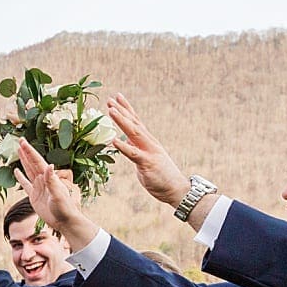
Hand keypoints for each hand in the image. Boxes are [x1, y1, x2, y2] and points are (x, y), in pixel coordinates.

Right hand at [12, 139, 92, 240]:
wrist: (64, 221)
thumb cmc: (65, 208)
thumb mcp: (59, 194)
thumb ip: (53, 181)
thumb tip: (49, 165)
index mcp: (48, 177)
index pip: (37, 161)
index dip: (29, 151)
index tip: (23, 142)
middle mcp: (43, 180)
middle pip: (32, 163)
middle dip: (26, 152)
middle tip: (20, 140)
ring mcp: (38, 187)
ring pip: (28, 170)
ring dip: (24, 161)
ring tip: (18, 151)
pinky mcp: (34, 196)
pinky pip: (25, 184)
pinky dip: (20, 178)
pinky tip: (16, 171)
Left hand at [103, 92, 188, 206]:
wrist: (176, 189)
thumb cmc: (161, 177)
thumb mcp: (145, 160)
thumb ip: (136, 149)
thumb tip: (126, 142)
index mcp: (148, 142)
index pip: (136, 121)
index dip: (126, 109)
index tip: (117, 97)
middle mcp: (149, 143)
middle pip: (134, 123)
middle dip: (121, 110)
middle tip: (110, 99)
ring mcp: (149, 152)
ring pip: (133, 133)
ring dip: (121, 121)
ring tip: (111, 111)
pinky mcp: (147, 163)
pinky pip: (133, 154)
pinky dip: (123, 146)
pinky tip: (114, 140)